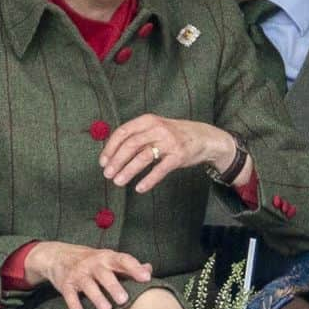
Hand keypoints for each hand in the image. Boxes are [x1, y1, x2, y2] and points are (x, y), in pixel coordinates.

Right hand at [24, 241, 152, 308]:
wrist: (58, 255)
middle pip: (105, 274)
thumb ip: (128, 266)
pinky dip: (74, 304)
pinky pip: (69, 294)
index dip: (135, 268)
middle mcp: (93, 264)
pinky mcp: (66, 283)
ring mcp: (79, 273)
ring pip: (88, 285)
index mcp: (108, 257)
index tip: (146, 278)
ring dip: (97, 297)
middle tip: (124, 300)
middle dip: (114, 287)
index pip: (123, 260)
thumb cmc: (92, 261)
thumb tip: (149, 269)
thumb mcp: (109, 259)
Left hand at [99, 115, 236, 192]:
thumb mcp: (157, 127)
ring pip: (143, 157)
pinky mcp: (179, 157)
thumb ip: (138, 136)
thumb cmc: (176, 134)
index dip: (110, 148)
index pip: (123, 132)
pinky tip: (140, 188)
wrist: (205, 137)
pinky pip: (160, 170)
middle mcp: (158, 129)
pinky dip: (148, 180)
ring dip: (128, 171)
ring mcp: (170, 142)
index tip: (103, 161)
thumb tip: (113, 153)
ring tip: (118, 182)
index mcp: (149, 120)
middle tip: (107, 174)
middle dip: (116, 161)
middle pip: (131, 145)